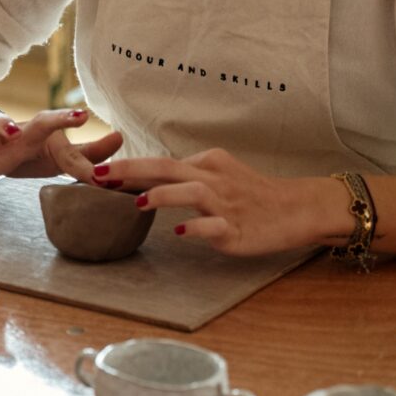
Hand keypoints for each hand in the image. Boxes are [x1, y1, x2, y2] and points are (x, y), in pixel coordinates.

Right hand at [0, 108, 123, 183]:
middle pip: (41, 123)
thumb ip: (86, 156)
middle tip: (80, 118)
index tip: (119, 138)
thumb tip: (121, 141)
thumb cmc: (19, 151)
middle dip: (59, 120)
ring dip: (4, 127)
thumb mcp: (54, 158)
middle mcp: (22, 133)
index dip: (95, 146)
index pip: (74, 146)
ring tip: (13, 132)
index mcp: (44, 139)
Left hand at [96, 148, 333, 255]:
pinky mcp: (236, 227)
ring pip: (191, 191)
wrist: (296, 209)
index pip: (161, 163)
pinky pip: (214, 226)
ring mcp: (225, 203)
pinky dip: (197, 227)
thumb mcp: (219, 175)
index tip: (98, 172)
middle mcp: (213, 179)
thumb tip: (148, 181)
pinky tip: (181, 232)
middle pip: (167, 167)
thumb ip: (187, 176)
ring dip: (162, 195)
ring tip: (136, 202)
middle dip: (131, 170)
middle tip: (100, 176)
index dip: (129, 167)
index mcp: (207, 164)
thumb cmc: (253, 195)